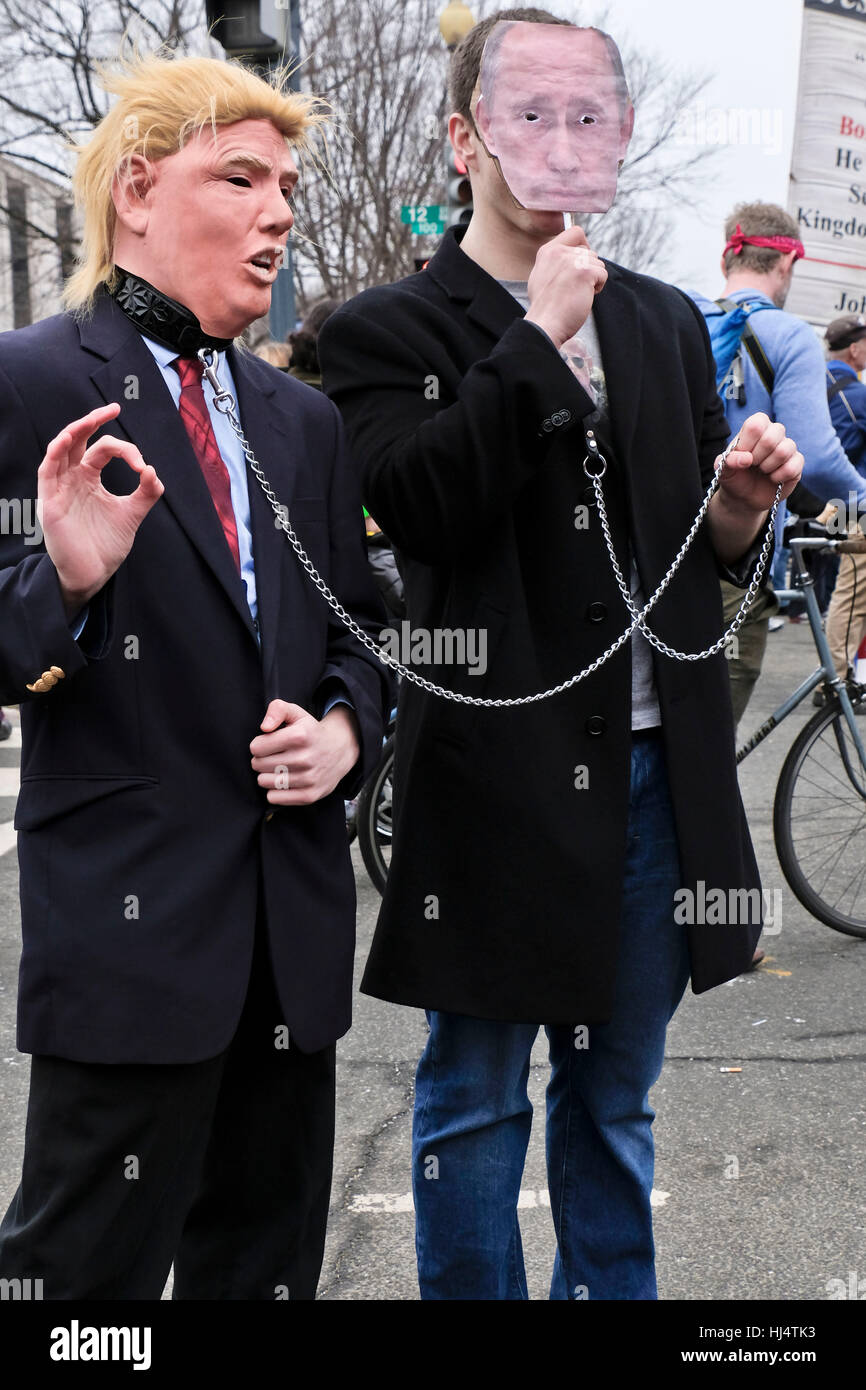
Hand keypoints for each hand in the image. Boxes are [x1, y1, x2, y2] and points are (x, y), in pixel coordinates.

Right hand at [38, 404, 163, 617]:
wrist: (93, 574)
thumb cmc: (106, 545)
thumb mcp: (132, 514)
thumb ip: (145, 494)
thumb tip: (153, 471)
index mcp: (89, 478)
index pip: (103, 449)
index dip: (125, 449)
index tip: (142, 465)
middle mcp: (72, 479)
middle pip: (78, 440)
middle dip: (93, 421)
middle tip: (113, 407)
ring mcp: (60, 488)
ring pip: (61, 449)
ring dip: (75, 430)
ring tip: (94, 417)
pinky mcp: (50, 502)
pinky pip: (47, 470)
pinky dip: (56, 452)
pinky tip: (67, 439)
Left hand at [250, 700, 360, 805]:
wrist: (341, 750)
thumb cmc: (311, 732)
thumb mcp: (297, 713)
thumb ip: (277, 709)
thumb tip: (264, 727)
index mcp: (300, 736)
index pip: (256, 747)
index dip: (259, 744)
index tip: (268, 744)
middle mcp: (305, 758)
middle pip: (258, 764)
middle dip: (261, 759)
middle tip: (273, 756)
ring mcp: (308, 778)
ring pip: (264, 781)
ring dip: (266, 775)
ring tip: (278, 768)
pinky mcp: (310, 795)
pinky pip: (274, 798)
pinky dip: (275, 791)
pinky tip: (284, 781)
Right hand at [525, 225, 606, 348]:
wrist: (545, 324)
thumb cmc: (545, 307)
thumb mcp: (541, 276)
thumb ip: (555, 261)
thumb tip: (573, 255)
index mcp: (548, 251)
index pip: (576, 232)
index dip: (584, 245)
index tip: (582, 261)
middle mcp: (560, 252)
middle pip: (589, 251)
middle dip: (588, 269)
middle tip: (574, 287)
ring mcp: (572, 261)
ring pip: (598, 263)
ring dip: (593, 279)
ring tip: (577, 294)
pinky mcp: (585, 272)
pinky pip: (603, 274)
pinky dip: (598, 287)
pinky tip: (584, 297)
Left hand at [715, 412, 802, 516]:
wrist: (744, 497)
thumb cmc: (735, 477)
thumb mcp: (724, 469)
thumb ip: (729, 461)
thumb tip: (746, 459)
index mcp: (756, 428)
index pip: (757, 423)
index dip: (747, 443)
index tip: (742, 455)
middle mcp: (774, 433)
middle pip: (773, 435)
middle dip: (758, 456)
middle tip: (752, 464)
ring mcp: (787, 447)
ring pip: (784, 450)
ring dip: (768, 467)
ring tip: (762, 471)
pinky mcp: (797, 463)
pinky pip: (792, 467)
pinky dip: (778, 477)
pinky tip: (772, 479)